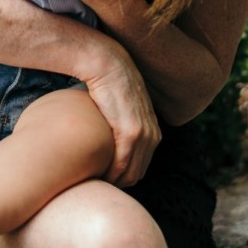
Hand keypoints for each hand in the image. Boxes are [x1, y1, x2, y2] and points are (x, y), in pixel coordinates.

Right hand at [82, 40, 160, 186]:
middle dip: (119, 182)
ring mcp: (144, 134)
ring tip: (94, 181)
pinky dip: (110, 173)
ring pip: (130, 173)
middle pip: (137, 173)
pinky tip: (96, 174)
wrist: (108, 64)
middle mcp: (153, 135)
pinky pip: (121, 164)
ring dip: (113, 181)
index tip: (104, 177)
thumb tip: (104, 133)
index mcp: (153, 130)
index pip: (141, 165)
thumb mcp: (121, 107)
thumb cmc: (107, 84)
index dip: (123, 175)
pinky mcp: (131, 132)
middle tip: (97, 183)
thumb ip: (119, 122)